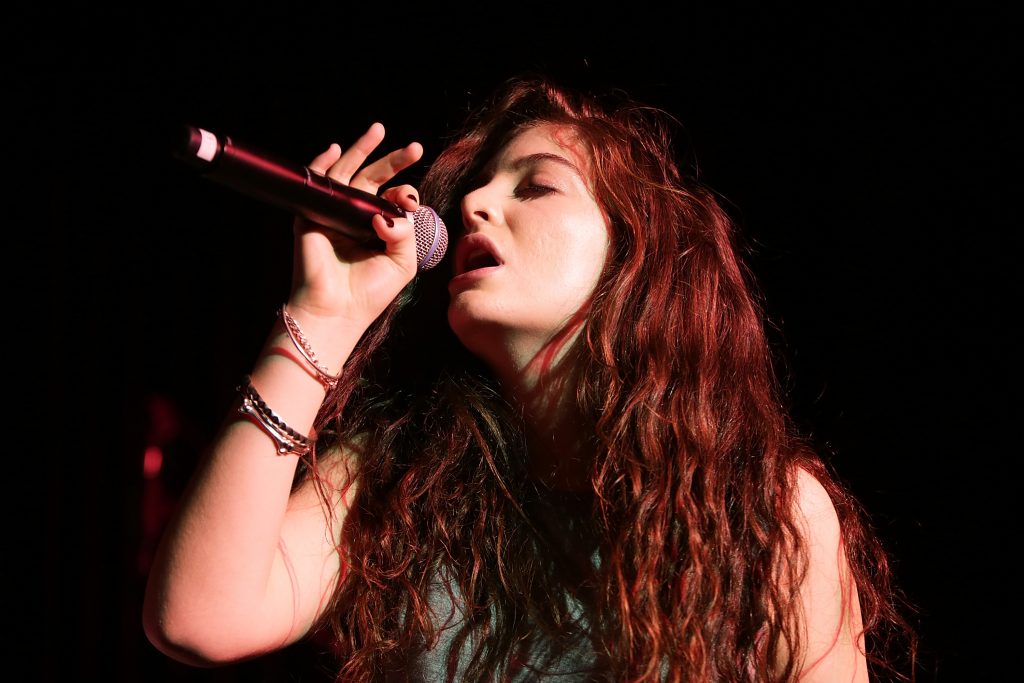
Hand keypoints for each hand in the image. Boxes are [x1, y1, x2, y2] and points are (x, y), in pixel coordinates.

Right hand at [287, 122, 423, 330]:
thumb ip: (406, 231)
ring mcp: (333, 214)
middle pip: (374, 180)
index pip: (393, 199)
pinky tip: (336, 148)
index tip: (410, 202)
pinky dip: (322, 164)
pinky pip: (317, 183)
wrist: (336, 309)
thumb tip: (390, 209)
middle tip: (415, 148)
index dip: (405, 194)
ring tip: (379, 130)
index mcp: (379, 229)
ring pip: (347, 174)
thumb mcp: (403, 262)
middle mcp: (356, 218)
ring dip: (362, 150)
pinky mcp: (312, 215)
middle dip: (394, 162)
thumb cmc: (369, 293)